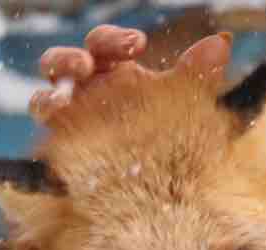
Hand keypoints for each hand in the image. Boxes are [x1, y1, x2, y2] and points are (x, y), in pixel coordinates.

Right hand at [30, 25, 233, 122]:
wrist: (163, 195)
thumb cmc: (172, 142)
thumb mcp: (187, 104)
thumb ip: (197, 72)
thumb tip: (221, 43)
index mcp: (114, 74)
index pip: (104, 44)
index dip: (115, 39)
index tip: (138, 44)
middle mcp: (88, 90)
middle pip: (67, 60)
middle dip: (76, 55)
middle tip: (91, 63)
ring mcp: (71, 114)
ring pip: (48, 83)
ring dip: (58, 73)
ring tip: (76, 78)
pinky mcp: (62, 137)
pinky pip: (44, 113)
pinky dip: (47, 104)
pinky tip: (58, 106)